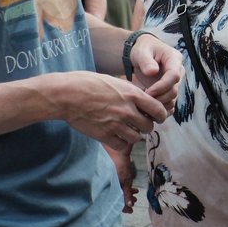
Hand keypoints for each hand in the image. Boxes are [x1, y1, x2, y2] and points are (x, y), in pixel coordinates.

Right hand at [53, 71, 168, 151]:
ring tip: (125, 129)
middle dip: (145, 126)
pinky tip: (115, 135)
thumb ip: (131, 92)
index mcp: (132, 94)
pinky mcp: (104, 135)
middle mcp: (127, 110)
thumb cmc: (89, 84)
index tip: (157, 117)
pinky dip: (120, 142)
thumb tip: (144, 100)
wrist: (67, 94)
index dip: (160, 115)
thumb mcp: (116, 81)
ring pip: (136, 138)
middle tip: (138, 123)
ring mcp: (116, 124)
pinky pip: (121, 145)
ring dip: (133, 135)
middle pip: (149, 126)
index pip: (159, 110)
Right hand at [105, 143, 138, 212]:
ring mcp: (111, 181)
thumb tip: (130, 205)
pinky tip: (134, 188)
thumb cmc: (120, 165)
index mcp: (110, 189)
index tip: (131, 211)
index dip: (124, 208)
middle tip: (134, 202)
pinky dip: (126, 187)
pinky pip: (119, 185)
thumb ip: (127, 194)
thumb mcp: (125, 181)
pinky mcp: (113, 176)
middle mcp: (109, 186)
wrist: (117, 150)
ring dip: (128, 194)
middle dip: (126, 201)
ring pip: (119, 191)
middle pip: (117, 198)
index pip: (115, 203)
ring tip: (136, 194)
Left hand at [128, 33, 183, 114]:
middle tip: (142, 100)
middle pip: (174, 90)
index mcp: (174, 59)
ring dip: (158, 105)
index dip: (162, 86)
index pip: (174, 76)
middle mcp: (179, 72)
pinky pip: (169, 105)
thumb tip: (153, 72)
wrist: (143, 54)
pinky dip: (159, 109)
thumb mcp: (142, 52)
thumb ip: (146, 61)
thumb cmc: (143, 50)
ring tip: (142, 103)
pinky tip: (146, 107)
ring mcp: (175, 83)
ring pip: (172, 100)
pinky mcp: (170, 91)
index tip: (148, 92)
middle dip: (158, 98)